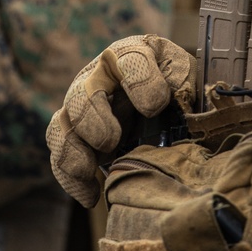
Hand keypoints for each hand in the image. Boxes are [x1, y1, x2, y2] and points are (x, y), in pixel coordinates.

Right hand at [46, 36, 195, 208]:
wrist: (168, 105)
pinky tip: (89, 196)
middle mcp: (99, 77)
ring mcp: (82, 107)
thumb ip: (190, 89)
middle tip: (112, 140)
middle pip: (84, 92)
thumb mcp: (190, 81)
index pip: (130, 59)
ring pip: (62, 125)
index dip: (140, 82)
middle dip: (94, 118)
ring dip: (73, 149)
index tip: (155, 106)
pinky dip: (70, 178)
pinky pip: (60, 156)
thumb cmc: (179, 88)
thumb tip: (191, 110)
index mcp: (134, 54)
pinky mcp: (75, 137)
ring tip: (90, 170)